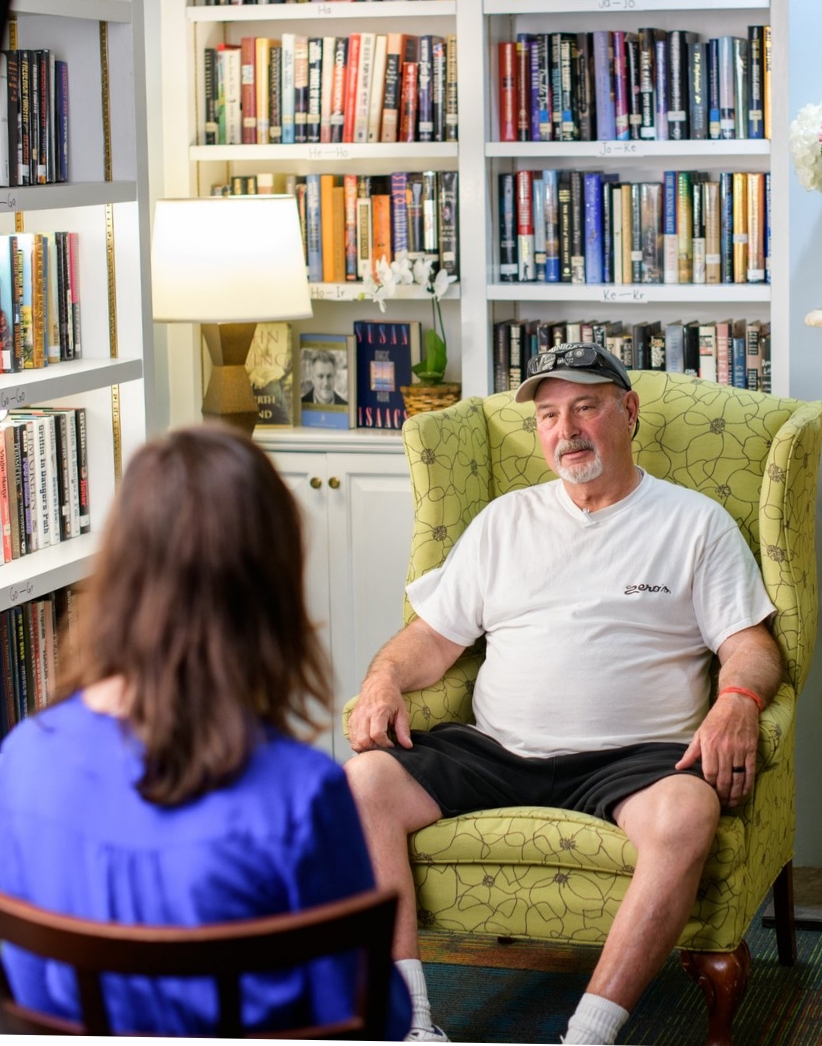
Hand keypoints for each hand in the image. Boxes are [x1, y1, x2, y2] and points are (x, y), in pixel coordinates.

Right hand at [347, 675, 412, 752]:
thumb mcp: (402, 712)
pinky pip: (351, 738)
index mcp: (378, 711)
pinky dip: (359, 743)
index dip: (385, 744)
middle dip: (374, 748)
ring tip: (376, 744)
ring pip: (355, 742)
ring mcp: (356, 717)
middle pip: (363, 740)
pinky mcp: (351, 720)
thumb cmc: (391, 697)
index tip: (391, 744)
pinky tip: (368, 740)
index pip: (377, 735)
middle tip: (382, 745)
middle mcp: (364, 714)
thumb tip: (407, 745)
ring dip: (365, 747)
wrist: (379, 684)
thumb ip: (404, 730)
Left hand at [676, 693, 759, 807]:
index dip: (709, 787)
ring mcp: (739, 750)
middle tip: (720, 804)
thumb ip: (691, 752)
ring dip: (735, 794)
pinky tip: (744, 793)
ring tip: (731, 803)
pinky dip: (747, 785)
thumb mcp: (700, 733)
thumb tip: (679, 768)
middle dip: (721, 794)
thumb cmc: (716, 718)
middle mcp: (724, 749)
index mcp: (709, 745)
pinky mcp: (751, 750)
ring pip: (737, 778)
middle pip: (723, 779)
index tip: (708, 794)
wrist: (738, 704)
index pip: (709, 773)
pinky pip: (750, 772)